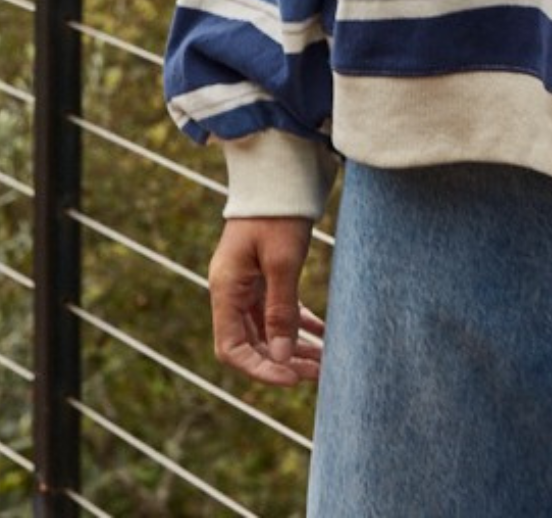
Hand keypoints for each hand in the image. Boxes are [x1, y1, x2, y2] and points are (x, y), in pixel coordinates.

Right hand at [208, 215, 323, 386]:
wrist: (280, 173)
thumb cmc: (278, 213)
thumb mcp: (282, 262)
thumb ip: (280, 312)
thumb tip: (281, 358)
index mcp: (226, 289)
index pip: (232, 349)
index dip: (260, 370)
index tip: (293, 378)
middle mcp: (231, 290)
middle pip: (251, 343)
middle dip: (283, 361)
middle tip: (319, 373)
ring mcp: (247, 283)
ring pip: (267, 330)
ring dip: (293, 347)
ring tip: (325, 362)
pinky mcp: (264, 274)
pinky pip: (278, 311)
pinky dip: (298, 325)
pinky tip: (322, 335)